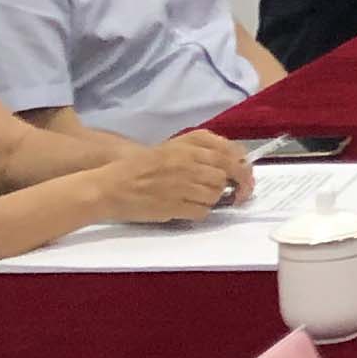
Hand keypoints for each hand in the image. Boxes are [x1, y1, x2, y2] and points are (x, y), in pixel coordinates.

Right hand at [95, 133, 244, 224]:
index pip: (230, 154)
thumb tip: (234, 161)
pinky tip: (189, 208)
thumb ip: (201, 150)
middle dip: (234, 187)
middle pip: (225, 176)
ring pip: (215, 194)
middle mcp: (188, 162)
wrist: (110, 186)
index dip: (243, 168)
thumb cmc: (140, 167)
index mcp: (188, 145)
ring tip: (199, 198)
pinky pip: (202, 211)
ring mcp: (182, 184)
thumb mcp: (171, 148)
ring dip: (213, 199)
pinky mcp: (175, 205)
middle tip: (236, 195)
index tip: (246, 178)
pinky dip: (201, 212)